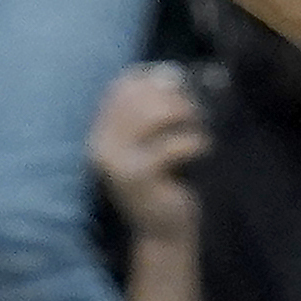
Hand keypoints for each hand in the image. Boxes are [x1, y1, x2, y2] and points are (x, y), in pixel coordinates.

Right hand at [87, 65, 210, 242]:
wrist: (161, 228)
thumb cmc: (162, 178)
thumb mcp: (153, 139)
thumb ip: (155, 106)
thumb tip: (170, 72)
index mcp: (100, 130)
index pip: (123, 85)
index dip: (154, 79)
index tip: (178, 89)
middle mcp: (99, 143)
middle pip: (139, 94)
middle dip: (174, 97)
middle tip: (194, 113)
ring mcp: (116, 161)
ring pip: (154, 113)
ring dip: (185, 116)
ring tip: (197, 129)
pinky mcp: (138, 176)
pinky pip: (173, 144)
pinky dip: (194, 142)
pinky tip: (201, 150)